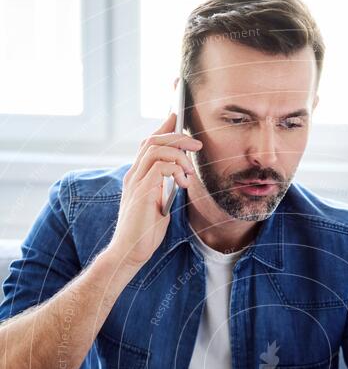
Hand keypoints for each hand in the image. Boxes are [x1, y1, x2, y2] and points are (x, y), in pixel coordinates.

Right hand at [110, 111, 202, 267]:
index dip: (163, 128)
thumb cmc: (145, 232)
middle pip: (152, 140)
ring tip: (190, 170)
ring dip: (178, 155)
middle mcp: (133, 174)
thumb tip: (180, 175)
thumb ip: (165, 188)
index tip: (177, 117)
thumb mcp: (159, 204)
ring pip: (156, 149)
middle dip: (176, 137)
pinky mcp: (142, 191)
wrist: (131, 250)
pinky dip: (175, 170)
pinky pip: (160, 167)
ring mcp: (135, 181)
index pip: (148, 143)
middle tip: (196, 143)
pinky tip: (183, 183)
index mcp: (137, 176)